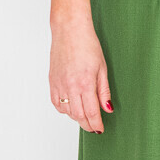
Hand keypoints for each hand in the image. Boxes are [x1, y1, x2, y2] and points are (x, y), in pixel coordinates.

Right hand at [50, 16, 112, 133]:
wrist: (69, 30)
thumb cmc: (88, 45)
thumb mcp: (102, 68)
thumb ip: (104, 91)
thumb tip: (108, 109)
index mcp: (85, 83)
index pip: (91, 112)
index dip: (96, 124)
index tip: (100, 129)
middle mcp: (70, 86)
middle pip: (78, 115)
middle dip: (87, 125)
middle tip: (94, 128)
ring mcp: (59, 84)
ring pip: (67, 111)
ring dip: (76, 117)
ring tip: (85, 117)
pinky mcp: (52, 81)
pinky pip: (56, 103)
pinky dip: (64, 109)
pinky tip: (71, 108)